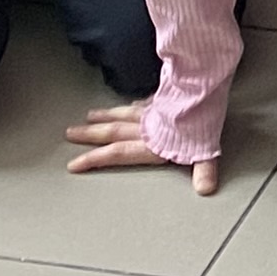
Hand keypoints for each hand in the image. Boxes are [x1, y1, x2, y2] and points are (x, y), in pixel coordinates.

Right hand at [64, 101, 219, 194]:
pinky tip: (130, 102)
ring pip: (123, 113)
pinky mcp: (164, 96)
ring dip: (105, 115)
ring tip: (89, 116)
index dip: (94, 159)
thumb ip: (203, 171)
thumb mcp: (204, 150)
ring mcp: (154, 110)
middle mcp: (147, 127)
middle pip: (113, 131)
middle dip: (90, 134)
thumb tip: (205, 189)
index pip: (117, 154)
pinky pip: (144, 101)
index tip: (74, 164)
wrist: (205, 86)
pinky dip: (134, 103)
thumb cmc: (203, 119)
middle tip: (71, 133)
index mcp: (152, 144)